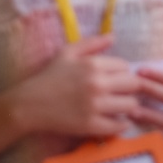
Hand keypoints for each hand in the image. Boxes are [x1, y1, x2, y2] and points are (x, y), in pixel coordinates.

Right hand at [10, 37, 141, 137]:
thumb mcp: (67, 53)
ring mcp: (95, 106)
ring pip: (131, 105)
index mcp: (92, 64)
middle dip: (129, 88)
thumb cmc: (49, 77)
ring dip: (127, 106)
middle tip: (120, 93)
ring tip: (117, 106)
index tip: (115, 79)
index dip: (122, 72)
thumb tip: (113, 37)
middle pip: (133, 85)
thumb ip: (92, 43)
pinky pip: (120, 125)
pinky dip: (121, 123)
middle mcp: (97, 84)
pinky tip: (113, 120)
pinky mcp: (91, 125)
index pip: (125, 66)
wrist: (30, 104)